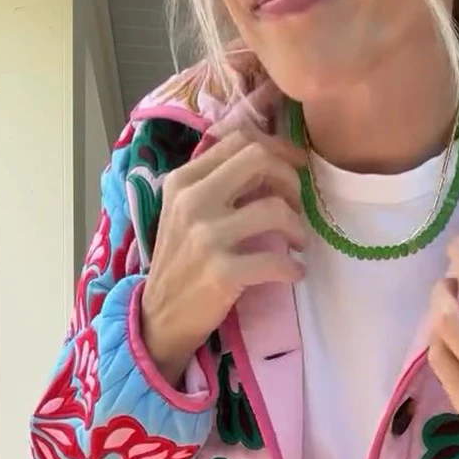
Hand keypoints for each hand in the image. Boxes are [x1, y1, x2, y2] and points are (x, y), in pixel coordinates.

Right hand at [141, 129, 306, 386]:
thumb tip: (268, 162)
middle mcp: (192, 201)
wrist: (159, 318)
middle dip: (291, 180)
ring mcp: (206, 237)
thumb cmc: (180, 263)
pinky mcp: (222, 273)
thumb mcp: (184, 213)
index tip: (295, 168)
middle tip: (298, 206)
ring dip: (298, 228)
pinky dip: (293, 267)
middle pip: (259, 161)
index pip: (239, 140)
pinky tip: (294, 273)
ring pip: (275, 210)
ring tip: (298, 243)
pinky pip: (275, 261)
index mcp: (184, 181)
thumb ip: (215, 184)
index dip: (278, 149)